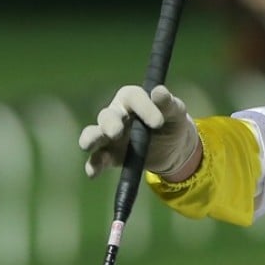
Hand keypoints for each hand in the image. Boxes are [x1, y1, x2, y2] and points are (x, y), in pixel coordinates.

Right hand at [78, 85, 200, 178]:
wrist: (174, 148)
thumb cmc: (172, 122)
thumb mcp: (176, 112)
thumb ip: (168, 104)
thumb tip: (159, 91)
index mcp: (132, 98)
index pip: (132, 97)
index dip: (143, 108)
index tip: (158, 123)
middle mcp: (116, 114)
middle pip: (107, 115)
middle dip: (109, 124)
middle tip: (116, 132)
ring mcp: (109, 135)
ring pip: (95, 134)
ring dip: (91, 139)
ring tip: (88, 145)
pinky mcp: (110, 155)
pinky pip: (97, 159)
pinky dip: (93, 165)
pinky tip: (93, 172)